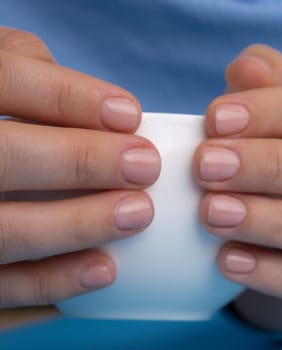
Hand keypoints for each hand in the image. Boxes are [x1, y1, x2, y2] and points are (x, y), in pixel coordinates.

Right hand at [0, 27, 159, 306]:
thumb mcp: (1, 71)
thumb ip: (37, 74)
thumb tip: (110, 109)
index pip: (6, 80)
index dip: (67, 97)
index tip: (131, 115)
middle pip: (4, 156)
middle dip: (80, 161)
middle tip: (146, 166)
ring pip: (3, 229)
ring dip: (76, 224)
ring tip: (139, 213)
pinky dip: (50, 281)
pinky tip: (105, 269)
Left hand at [194, 45, 281, 330]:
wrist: (273, 246)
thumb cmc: (258, 175)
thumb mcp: (252, 130)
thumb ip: (254, 94)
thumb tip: (250, 67)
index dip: (271, 110)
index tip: (212, 120)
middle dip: (274, 165)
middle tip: (205, 168)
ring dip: (275, 221)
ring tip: (212, 215)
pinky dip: (273, 272)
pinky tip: (225, 261)